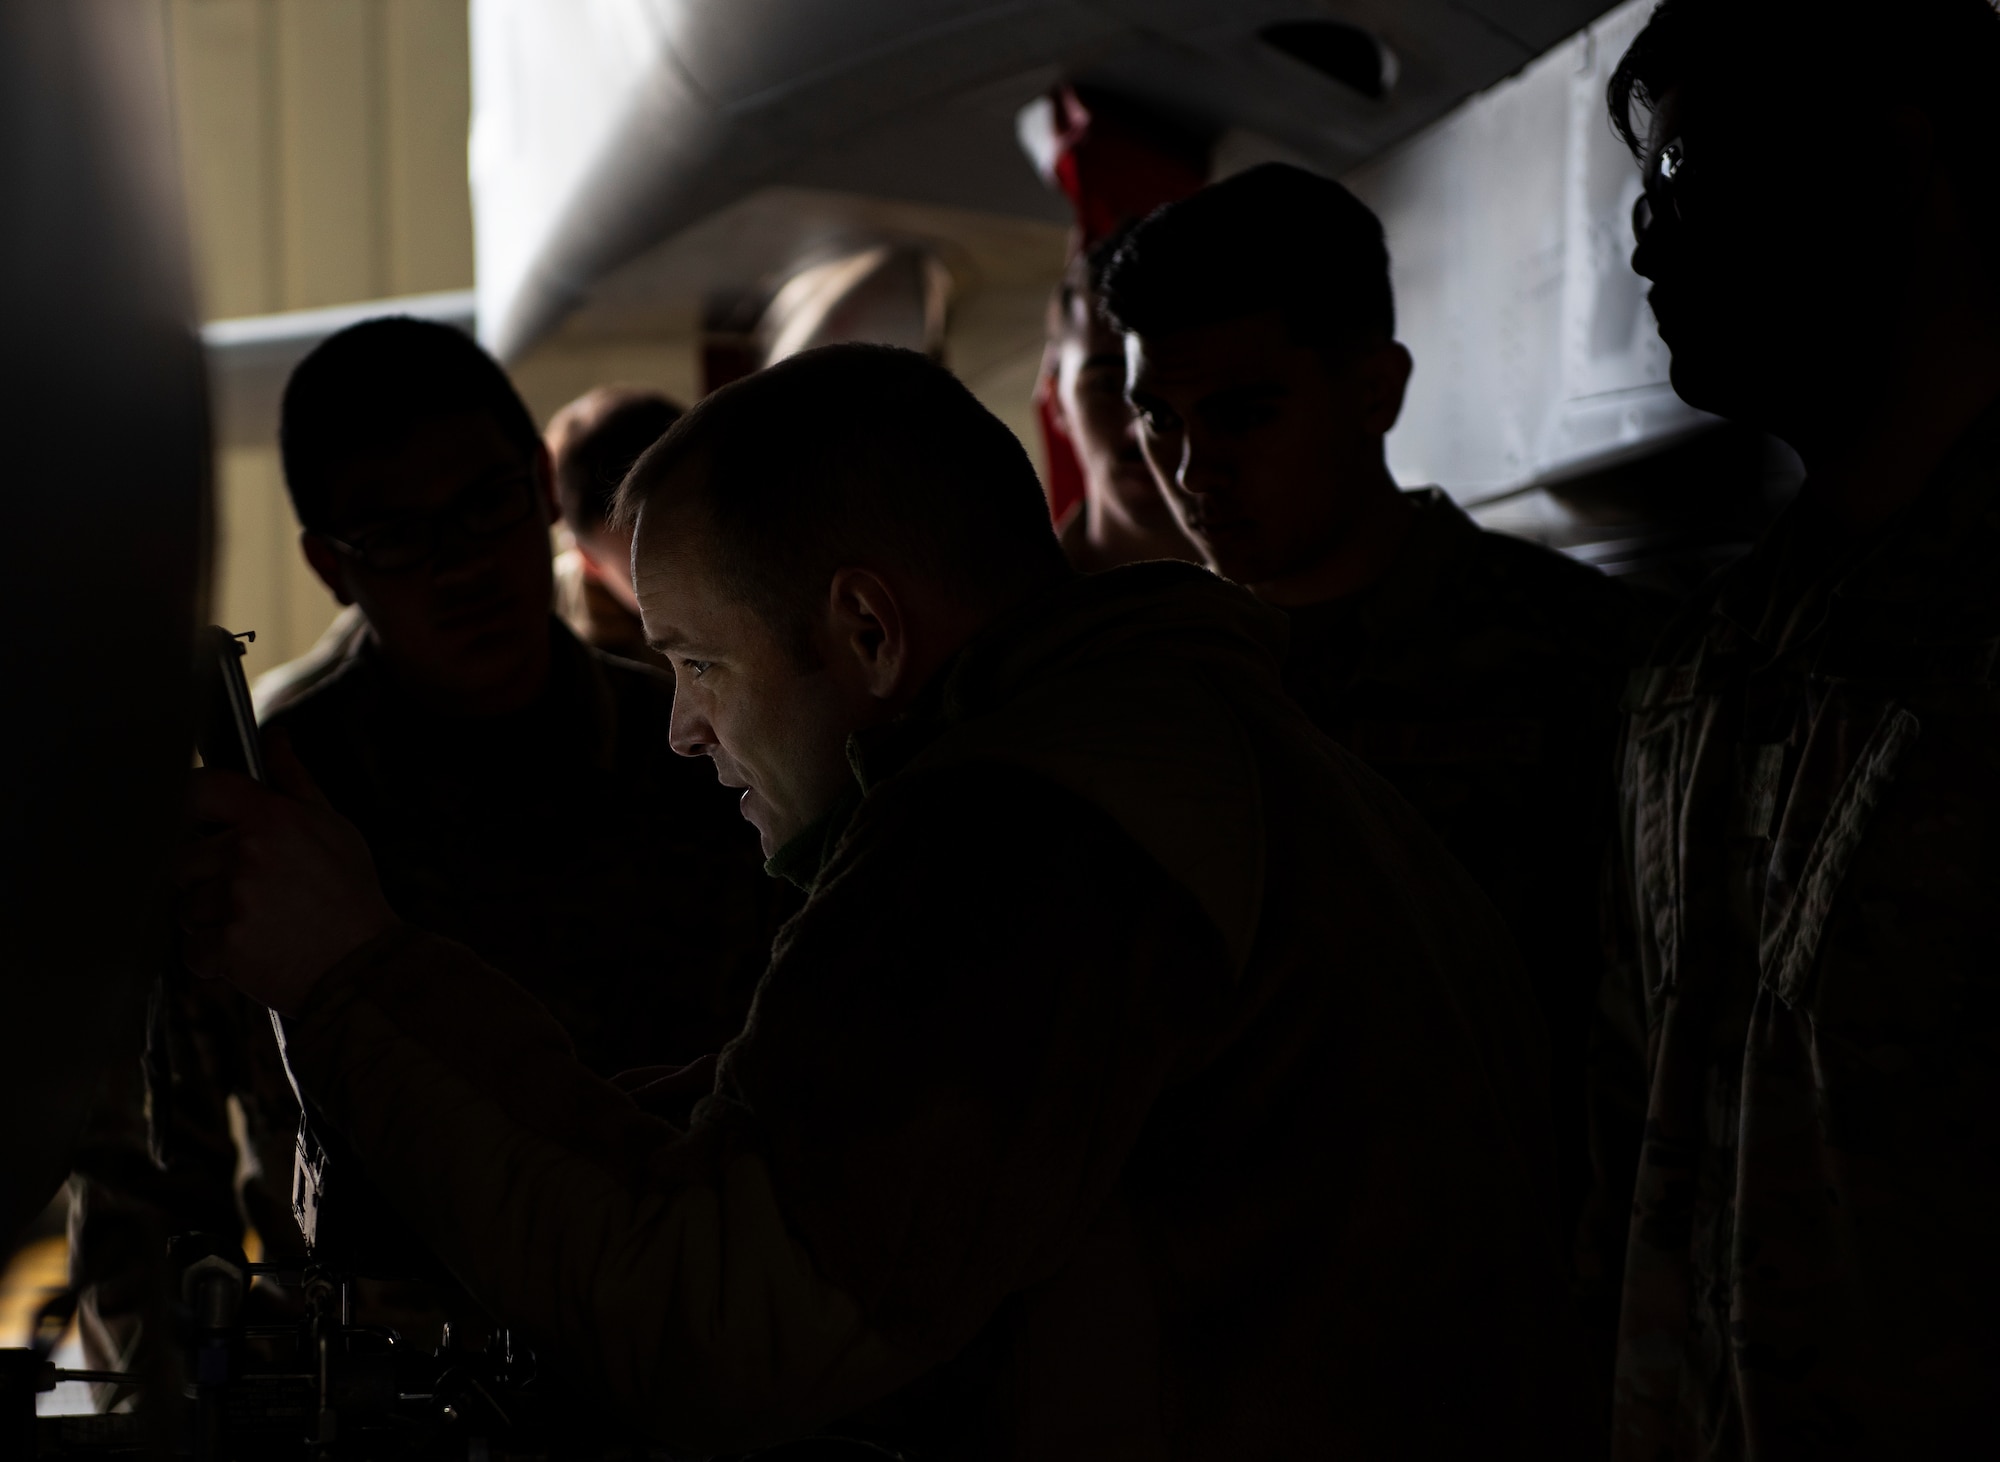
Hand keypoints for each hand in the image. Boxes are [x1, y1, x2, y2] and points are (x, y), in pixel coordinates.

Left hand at [174, 731, 397, 1013]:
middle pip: (182, 860)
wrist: (366, 966)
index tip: (192, 824)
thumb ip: (294, 781)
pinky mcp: (228, 944)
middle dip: (204, 881)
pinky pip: (194, 950)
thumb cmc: (349, 896)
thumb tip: (276, 739)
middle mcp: (249, 853)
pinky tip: (252, 953)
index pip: (201, 790)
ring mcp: (236, 900)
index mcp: (273, 818)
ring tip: (257, 927)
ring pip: (186, 908)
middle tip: (246, 895)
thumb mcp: (333, 827)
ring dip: (210, 922)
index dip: (186, 805)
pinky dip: (215, 960)